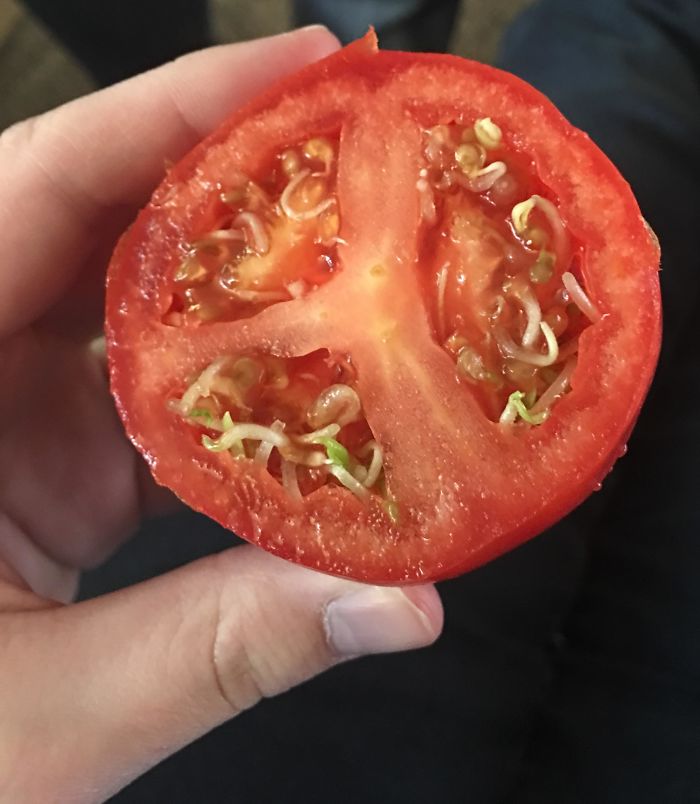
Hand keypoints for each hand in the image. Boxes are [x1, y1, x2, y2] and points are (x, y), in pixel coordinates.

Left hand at [0, 28, 442, 801]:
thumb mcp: (51, 716)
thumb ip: (224, 649)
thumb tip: (399, 604)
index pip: (40, 189)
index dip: (171, 111)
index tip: (301, 67)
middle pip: (98, 217)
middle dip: (229, 167)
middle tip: (352, 141)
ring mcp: (5, 411)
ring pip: (132, 298)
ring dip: (244, 273)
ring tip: (352, 246)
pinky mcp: (51, 457)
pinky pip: (151, 378)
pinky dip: (234, 370)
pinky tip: (309, 376)